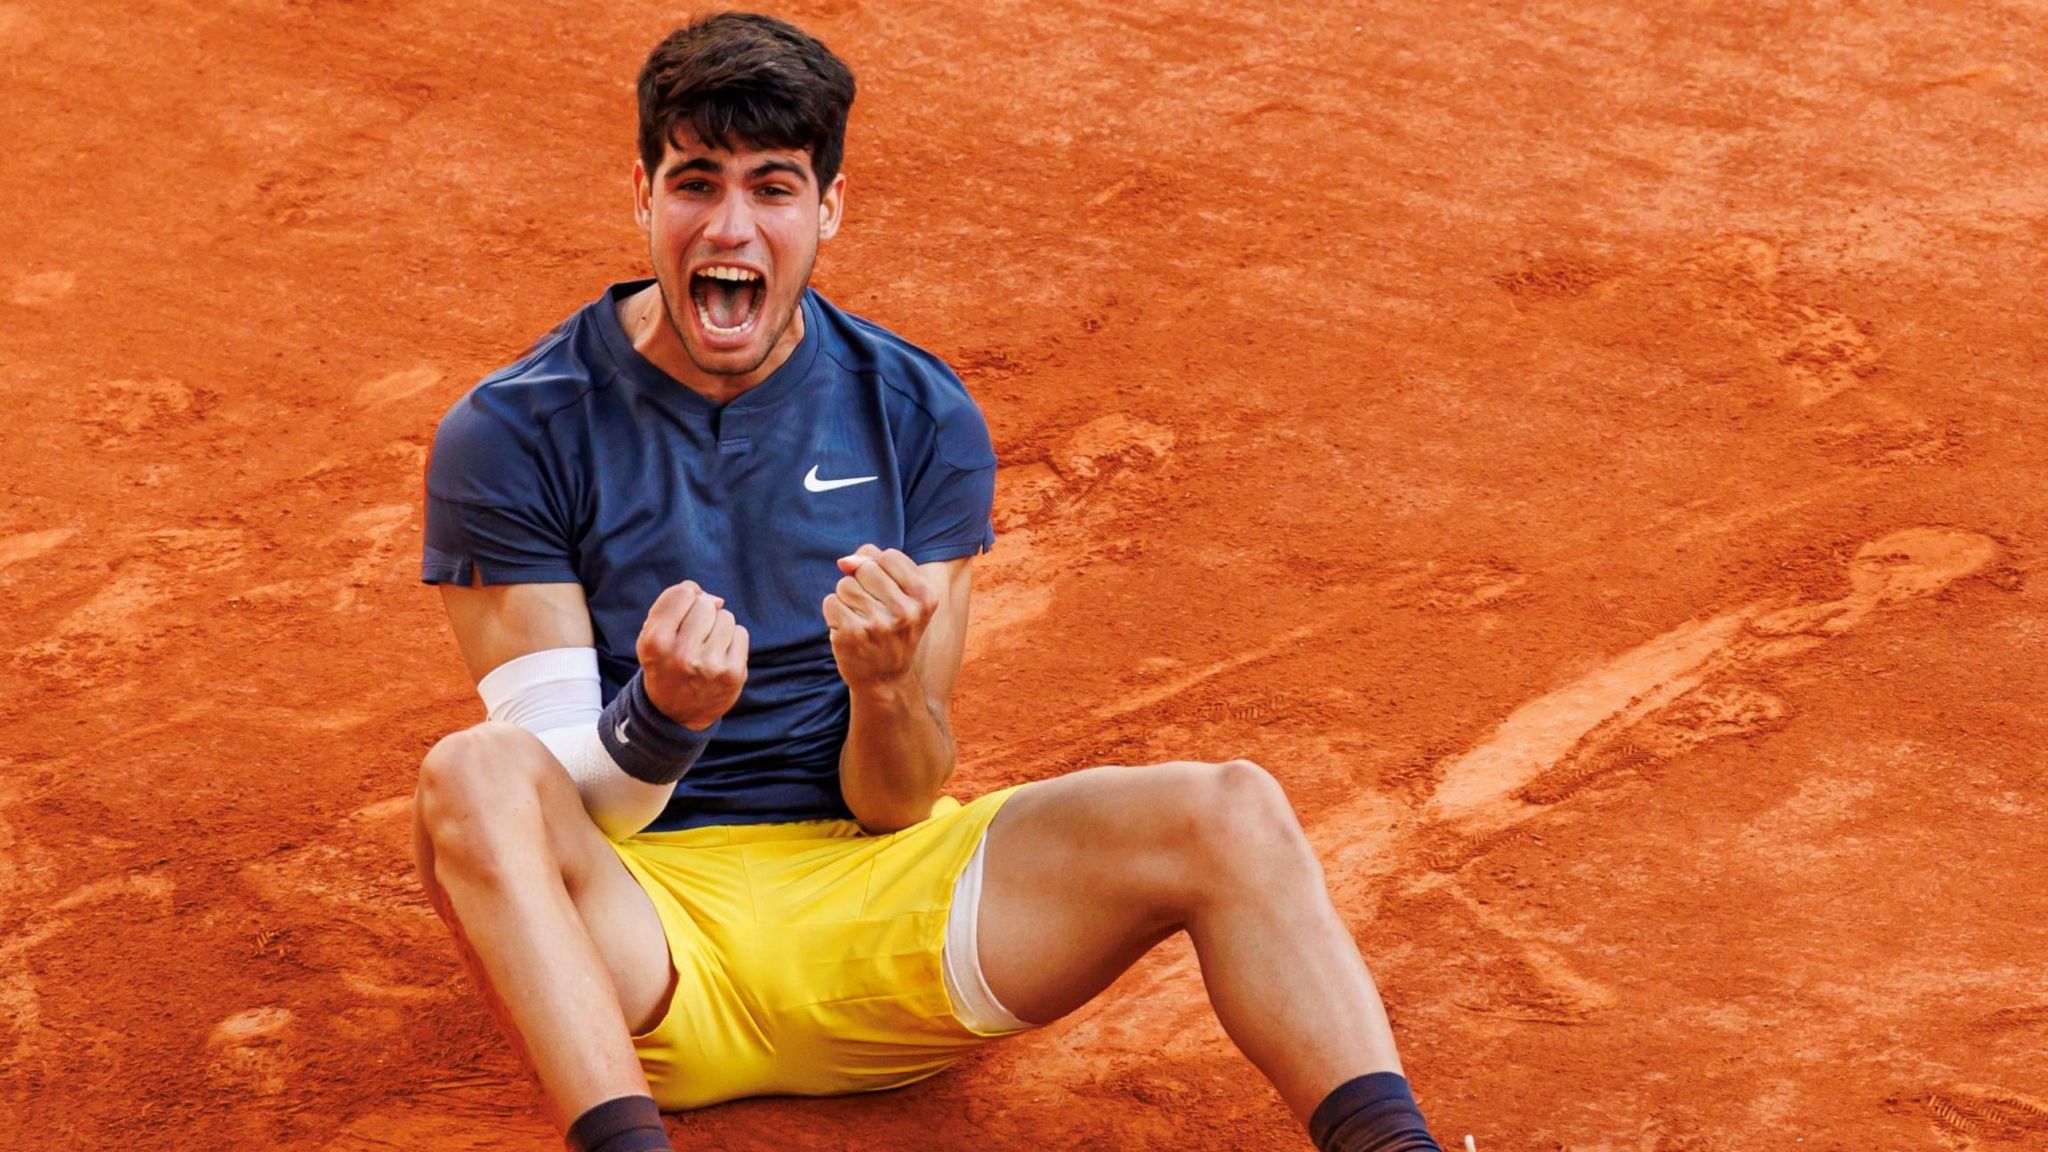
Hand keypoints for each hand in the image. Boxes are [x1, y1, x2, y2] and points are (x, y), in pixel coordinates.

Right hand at [636, 580, 747, 729]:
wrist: (675, 714)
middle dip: (702, 613)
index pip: (682, 593)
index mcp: (656, 641)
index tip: (682, 613)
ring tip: (706, 647)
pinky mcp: (734, 673)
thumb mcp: (652, 635)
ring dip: (718, 626)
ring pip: (726, 617)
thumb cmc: (665, 663)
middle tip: (694, 634)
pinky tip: (719, 655)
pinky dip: (732, 640)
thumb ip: (673, 605)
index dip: (685, 597)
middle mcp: (682, 654)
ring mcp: (710, 665)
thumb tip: (716, 598)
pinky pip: (741, 634)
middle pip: (706, 604)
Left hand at [822, 545, 938, 690]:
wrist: (886, 680)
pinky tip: (848, 629)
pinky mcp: (852, 634)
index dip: (879, 569)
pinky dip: (834, 612)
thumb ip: (877, 565)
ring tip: (862, 620)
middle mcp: (906, 611)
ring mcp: (878, 624)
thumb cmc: (893, 629)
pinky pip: (831, 601)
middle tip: (872, 609)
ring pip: (845, 584)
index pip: (889, 556)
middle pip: (866, 568)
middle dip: (861, 583)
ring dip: (847, 599)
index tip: (886, 593)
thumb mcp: (902, 597)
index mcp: (925, 597)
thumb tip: (844, 561)